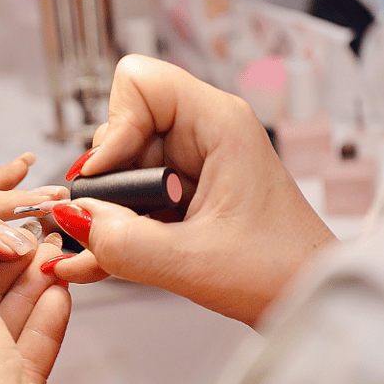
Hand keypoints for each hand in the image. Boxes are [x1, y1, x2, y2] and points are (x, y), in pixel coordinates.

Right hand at [44, 56, 336, 325]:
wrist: (310, 302)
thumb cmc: (282, 272)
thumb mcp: (193, 262)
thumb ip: (124, 242)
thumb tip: (73, 217)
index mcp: (219, 124)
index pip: (139, 82)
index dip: (114, 128)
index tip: (110, 180)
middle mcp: (204, 136)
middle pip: (122, 130)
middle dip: (106, 182)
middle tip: (107, 226)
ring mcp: (192, 168)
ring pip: (122, 170)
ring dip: (105, 214)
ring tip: (100, 255)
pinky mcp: (184, 199)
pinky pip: (133, 201)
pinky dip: (113, 230)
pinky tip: (95, 262)